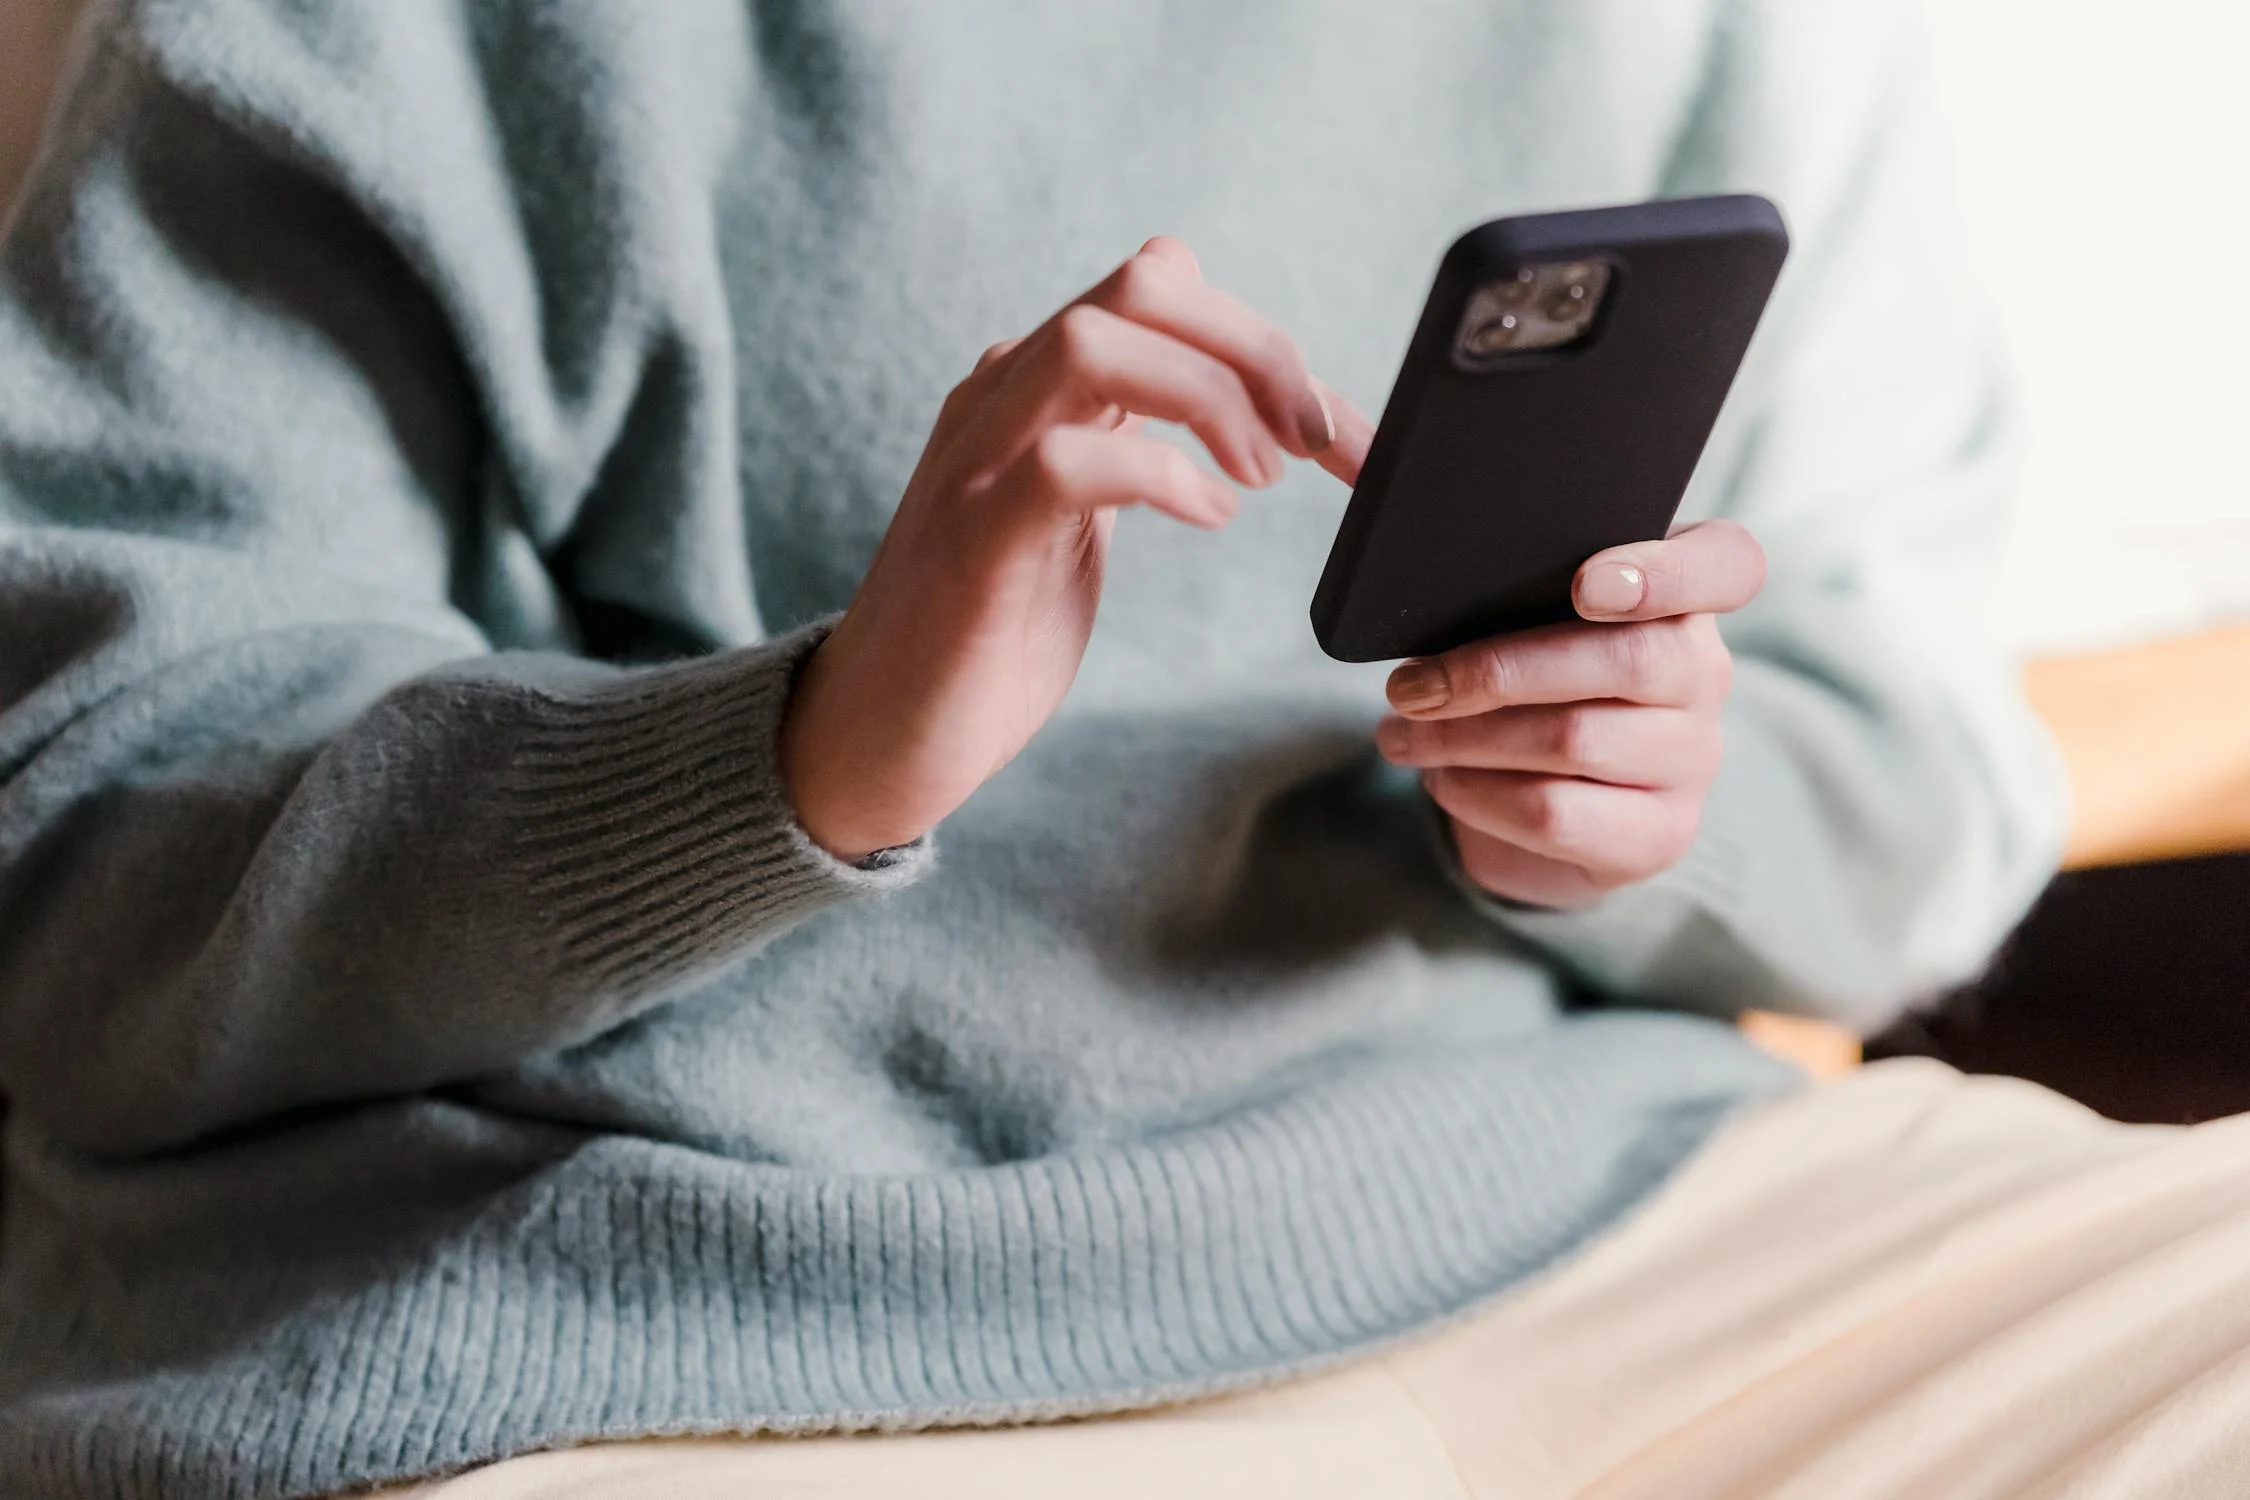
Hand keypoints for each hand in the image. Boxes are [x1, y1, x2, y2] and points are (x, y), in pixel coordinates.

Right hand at [781, 238, 1373, 858]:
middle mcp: (1001, 399)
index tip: (1336, 429)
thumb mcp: (1079, 515)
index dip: (1265, 340)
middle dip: (1256, 350)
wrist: (878, 735)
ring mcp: (978, 462)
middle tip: (1316, 442)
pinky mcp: (972, 541)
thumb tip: (1236, 395)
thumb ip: (1132, 439)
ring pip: (1095, 342)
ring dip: (1210, 398)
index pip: (1161, 287)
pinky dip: (1158, 475)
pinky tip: (1207, 516)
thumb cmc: (990, 632)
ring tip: (1257, 478)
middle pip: (1141, 286)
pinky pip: (1066, 462)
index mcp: (1035, 387)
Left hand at [1374, 520, 1766, 908]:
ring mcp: (1691, 761)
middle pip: (1626, 656)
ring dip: (1462, 735)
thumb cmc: (1526, 686)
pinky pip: (1556, 811)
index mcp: (1684, 597)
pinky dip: (1476, 792)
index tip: (1589, 582)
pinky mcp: (1657, 837)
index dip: (1668, 570)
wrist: (1558, 814)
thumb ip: (1472, 551)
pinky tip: (1441, 778)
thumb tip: (1358, 471)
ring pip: (1574, 738)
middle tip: (1407, 684)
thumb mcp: (1511, 613)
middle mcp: (1705, 674)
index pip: (1730, 563)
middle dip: (1494, 668)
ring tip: (1397, 730)